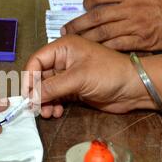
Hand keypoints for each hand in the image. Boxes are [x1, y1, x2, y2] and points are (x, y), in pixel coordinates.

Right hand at [24, 35, 161, 115]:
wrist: (134, 88)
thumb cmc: (110, 73)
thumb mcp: (78, 78)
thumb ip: (52, 87)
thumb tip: (31, 97)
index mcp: (63, 48)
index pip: (36, 60)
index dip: (29, 77)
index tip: (27, 95)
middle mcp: (63, 60)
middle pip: (39, 77)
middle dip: (36, 93)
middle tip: (35, 108)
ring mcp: (68, 75)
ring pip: (46, 89)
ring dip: (44, 102)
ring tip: (47, 113)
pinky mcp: (74, 89)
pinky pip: (56, 97)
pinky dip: (53, 105)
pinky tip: (56, 112)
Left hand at [63, 0, 161, 50]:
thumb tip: (100, 3)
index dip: (86, 3)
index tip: (81, 9)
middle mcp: (129, 9)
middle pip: (95, 17)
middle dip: (77, 25)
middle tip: (66, 31)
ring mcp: (133, 26)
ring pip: (102, 33)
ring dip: (86, 39)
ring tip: (75, 44)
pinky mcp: (139, 41)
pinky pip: (116, 46)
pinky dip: (103, 49)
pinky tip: (92, 53)